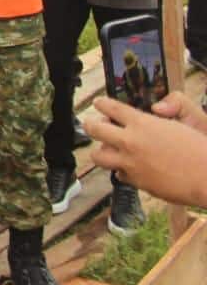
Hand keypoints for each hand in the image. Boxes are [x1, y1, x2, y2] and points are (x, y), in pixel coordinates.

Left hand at [86, 96, 206, 205]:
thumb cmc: (200, 148)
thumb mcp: (188, 119)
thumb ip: (173, 106)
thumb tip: (156, 108)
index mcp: (142, 123)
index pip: (110, 108)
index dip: (101, 104)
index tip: (98, 103)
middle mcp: (131, 141)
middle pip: (94, 129)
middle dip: (90, 125)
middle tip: (92, 125)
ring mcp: (130, 163)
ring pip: (98, 156)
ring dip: (102, 151)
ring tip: (108, 149)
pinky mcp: (136, 181)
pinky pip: (118, 174)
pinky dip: (122, 170)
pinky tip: (130, 168)